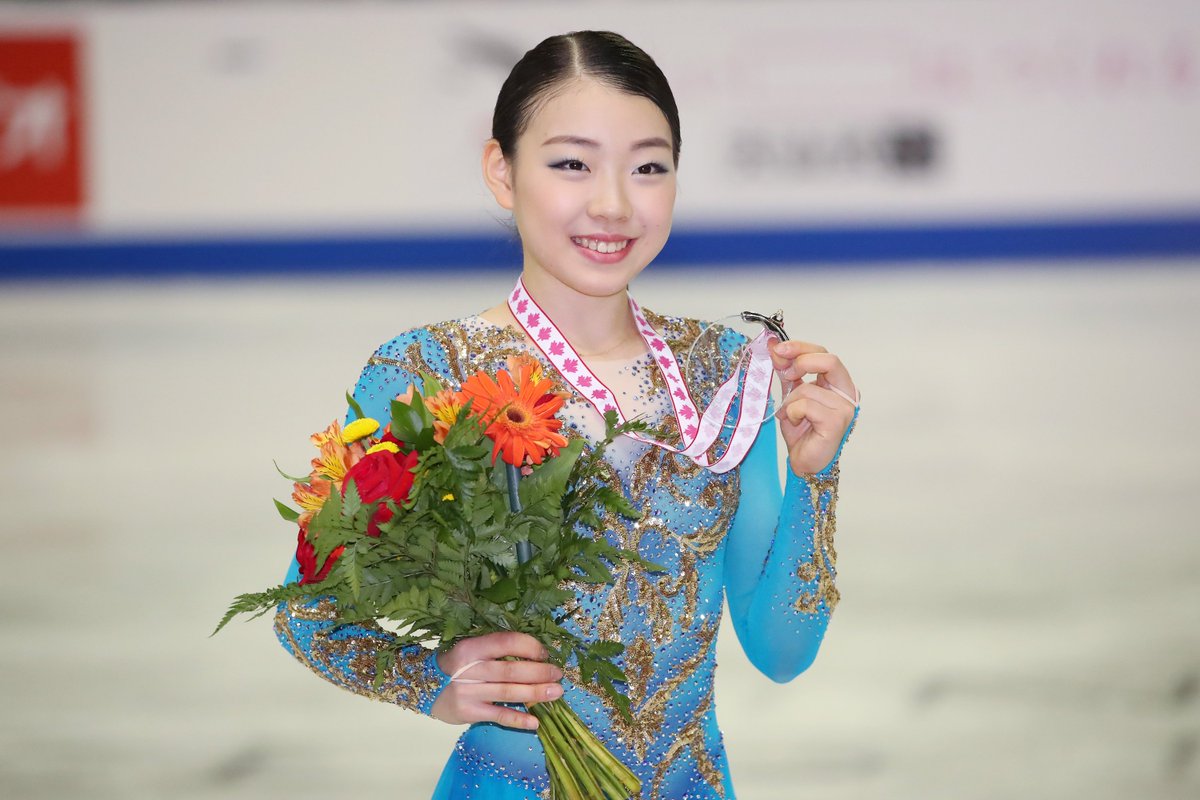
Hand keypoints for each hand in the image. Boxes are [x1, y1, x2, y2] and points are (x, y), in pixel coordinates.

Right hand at [430, 631, 562, 730]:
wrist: (422, 687)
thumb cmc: (455, 666)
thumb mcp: (471, 650)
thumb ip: (496, 651)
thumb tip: (534, 656)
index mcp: (471, 648)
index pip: (506, 642)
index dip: (530, 647)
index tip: (545, 653)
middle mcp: (469, 669)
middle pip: (511, 670)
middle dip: (539, 672)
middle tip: (558, 675)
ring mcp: (468, 691)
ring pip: (509, 692)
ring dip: (536, 693)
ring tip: (556, 693)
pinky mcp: (468, 712)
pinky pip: (498, 715)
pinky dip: (518, 719)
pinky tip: (535, 721)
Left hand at [770, 340, 857, 476]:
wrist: (804, 461)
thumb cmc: (802, 431)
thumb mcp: (791, 395)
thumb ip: (787, 372)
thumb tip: (775, 347)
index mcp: (838, 383)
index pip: (823, 354)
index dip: (800, 348)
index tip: (778, 349)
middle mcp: (847, 393)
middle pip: (829, 360)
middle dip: (801, 360)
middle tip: (784, 371)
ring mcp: (845, 408)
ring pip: (809, 387)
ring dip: (790, 401)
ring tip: (790, 415)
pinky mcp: (836, 422)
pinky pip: (806, 405)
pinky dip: (793, 412)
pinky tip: (796, 422)